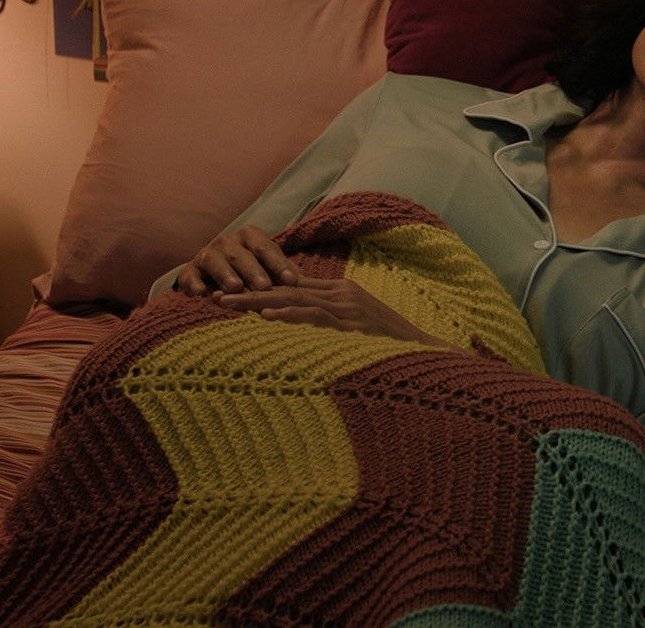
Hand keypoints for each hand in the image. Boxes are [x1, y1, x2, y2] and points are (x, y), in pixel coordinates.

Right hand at [174, 225, 299, 295]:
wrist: (213, 275)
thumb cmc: (251, 272)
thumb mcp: (269, 270)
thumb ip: (287, 274)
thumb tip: (311, 285)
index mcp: (250, 236)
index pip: (266, 249)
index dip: (279, 264)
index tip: (293, 281)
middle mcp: (227, 241)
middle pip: (241, 255)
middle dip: (253, 271)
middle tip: (264, 286)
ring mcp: (206, 254)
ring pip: (215, 261)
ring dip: (225, 274)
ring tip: (235, 288)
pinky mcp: (189, 270)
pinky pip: (189, 275)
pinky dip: (193, 283)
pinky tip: (199, 293)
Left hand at [214, 279, 453, 347]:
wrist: (434, 357)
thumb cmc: (394, 351)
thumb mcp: (359, 332)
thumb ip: (331, 327)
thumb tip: (299, 335)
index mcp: (342, 294)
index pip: (291, 287)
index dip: (257, 290)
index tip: (225, 295)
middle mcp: (344, 296)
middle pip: (285, 289)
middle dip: (246, 293)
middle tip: (210, 296)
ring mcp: (350, 309)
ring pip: (294, 300)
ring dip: (256, 302)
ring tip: (225, 304)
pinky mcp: (356, 326)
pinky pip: (317, 319)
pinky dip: (291, 316)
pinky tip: (267, 317)